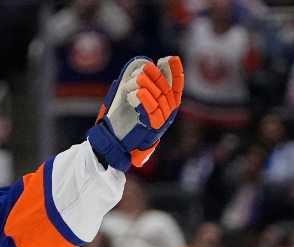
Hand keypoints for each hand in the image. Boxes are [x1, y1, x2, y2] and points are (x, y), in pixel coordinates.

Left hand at [87, 55, 183, 171]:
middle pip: (166, 91)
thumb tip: (146, 62)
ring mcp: (162, 122)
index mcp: (168, 105)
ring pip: (159, 100)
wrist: (117, 142)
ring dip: (149, 87)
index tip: (169, 58)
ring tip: (138, 78)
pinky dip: (145, 101)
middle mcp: (168, 113)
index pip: (176, 86)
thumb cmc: (125, 118)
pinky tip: (138, 92)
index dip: (175, 71)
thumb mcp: (134, 97)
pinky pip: (151, 112)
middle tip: (147, 66)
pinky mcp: (152, 129)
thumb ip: (144, 83)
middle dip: (157, 76)